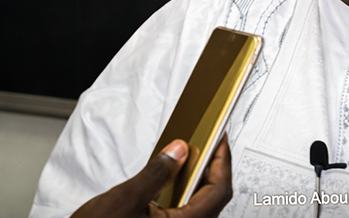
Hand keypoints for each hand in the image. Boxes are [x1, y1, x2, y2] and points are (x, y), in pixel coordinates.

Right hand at [71, 135, 232, 217]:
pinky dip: (183, 191)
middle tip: (207, 142)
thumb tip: (179, 150)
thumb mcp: (124, 199)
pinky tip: (172, 177)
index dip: (223, 160)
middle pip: (213, 196)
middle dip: (212, 167)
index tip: (220, 138)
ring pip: (199, 204)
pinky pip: (185, 210)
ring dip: (197, 179)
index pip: (219, 190)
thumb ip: (156, 173)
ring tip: (189, 155)